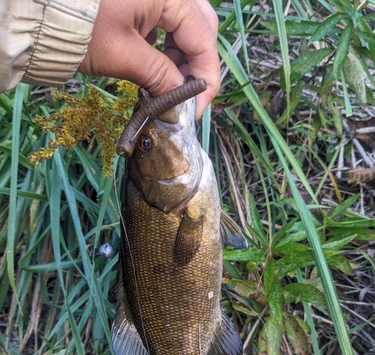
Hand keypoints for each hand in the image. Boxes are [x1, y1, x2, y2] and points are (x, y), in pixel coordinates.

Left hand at [78, 0, 219, 118]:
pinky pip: (166, 21)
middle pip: (200, 29)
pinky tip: (154, 64)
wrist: (40, 9)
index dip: (205, 80)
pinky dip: (165, 45)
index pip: (203, 41)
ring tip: (167, 83)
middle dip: (195, 66)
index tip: (195, 110)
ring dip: (181, 57)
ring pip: (185, 25)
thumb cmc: (81, 28)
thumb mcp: (123, 56)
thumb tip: (181, 100)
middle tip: (184, 96)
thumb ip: (160, 77)